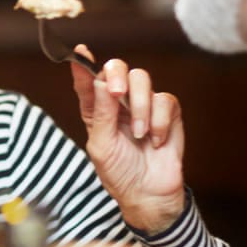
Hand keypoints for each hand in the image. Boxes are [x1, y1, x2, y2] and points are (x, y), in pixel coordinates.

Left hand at [71, 45, 184, 232]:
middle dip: (117, 75)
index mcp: (96, 109)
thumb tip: (101, 82)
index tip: (79, 52)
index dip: (82, 64)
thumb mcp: (102, 146)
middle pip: (117, 68)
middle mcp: (118, 102)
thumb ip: (101, 113)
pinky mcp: (166, 113)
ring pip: (142, 79)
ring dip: (140, 106)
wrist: (149, 194)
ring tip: (139, 134)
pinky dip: (159, 121)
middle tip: (118, 94)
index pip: (87, 81)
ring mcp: (142, 105)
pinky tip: (155, 140)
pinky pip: (164, 100)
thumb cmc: (119, 172)